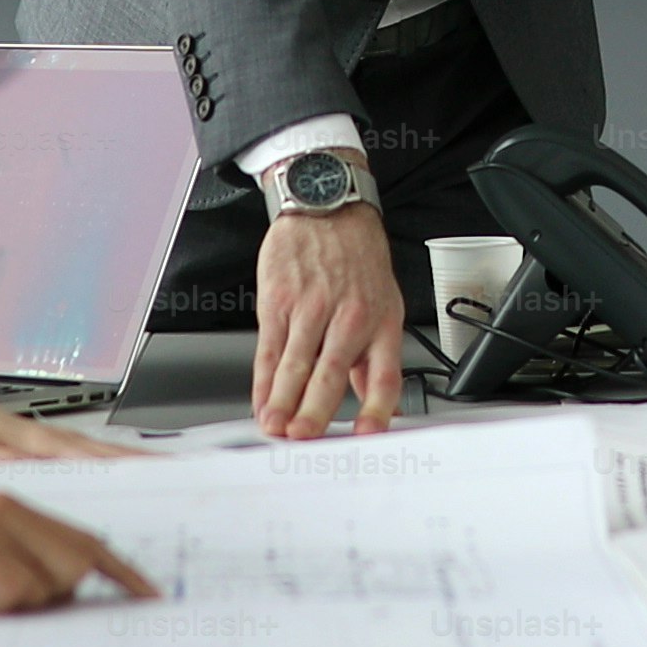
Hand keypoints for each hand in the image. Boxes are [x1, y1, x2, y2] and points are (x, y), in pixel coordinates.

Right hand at [0, 493, 162, 614]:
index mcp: (10, 507)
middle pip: (77, 564)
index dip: (121, 571)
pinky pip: (15, 593)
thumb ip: (18, 573)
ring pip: (48, 583)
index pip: (85, 539)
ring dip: (10, 608)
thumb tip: (68, 598)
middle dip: (51, 599)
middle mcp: (5, 504)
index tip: (152, 597)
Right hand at [254, 196, 405, 438]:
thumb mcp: (384, 304)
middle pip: (332, 373)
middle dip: (315, 410)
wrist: (328, 208)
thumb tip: (381, 406)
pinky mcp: (280, 301)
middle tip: (303, 437)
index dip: (377, 408)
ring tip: (276, 426)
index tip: (367, 434)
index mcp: (382, 323)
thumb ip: (375, 359)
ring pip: (297, 363)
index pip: (384, 375)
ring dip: (283, 400)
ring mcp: (313, 308)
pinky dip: (264, 379)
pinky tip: (262, 399)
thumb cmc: (357, 258)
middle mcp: (350, 317)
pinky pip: (270, 348)